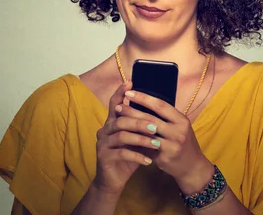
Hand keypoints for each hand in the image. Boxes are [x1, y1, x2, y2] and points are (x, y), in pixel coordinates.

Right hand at [92, 80, 161, 195]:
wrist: (113, 180)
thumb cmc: (128, 156)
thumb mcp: (136, 139)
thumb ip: (142, 126)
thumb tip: (160, 112)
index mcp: (112, 122)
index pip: (115, 103)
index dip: (121, 92)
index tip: (131, 82)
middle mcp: (104, 130)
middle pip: (121, 119)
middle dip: (140, 121)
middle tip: (157, 126)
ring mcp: (102, 143)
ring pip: (122, 135)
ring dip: (141, 138)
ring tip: (156, 143)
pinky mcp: (104, 157)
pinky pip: (122, 153)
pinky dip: (137, 156)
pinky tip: (149, 160)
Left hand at [120, 90, 214, 193]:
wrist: (192, 167)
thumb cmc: (184, 142)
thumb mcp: (180, 126)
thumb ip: (166, 116)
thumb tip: (144, 101)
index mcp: (182, 120)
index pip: (160, 105)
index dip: (143, 98)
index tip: (129, 92)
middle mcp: (178, 132)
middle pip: (150, 119)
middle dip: (132, 112)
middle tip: (118, 107)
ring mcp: (171, 146)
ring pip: (146, 134)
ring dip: (130, 127)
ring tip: (118, 121)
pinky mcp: (164, 158)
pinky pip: (146, 148)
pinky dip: (135, 142)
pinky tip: (125, 137)